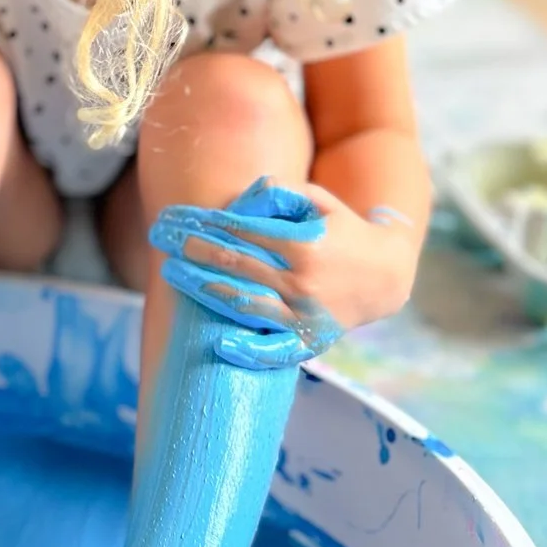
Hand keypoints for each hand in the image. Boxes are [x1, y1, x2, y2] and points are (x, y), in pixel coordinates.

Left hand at [150, 179, 421, 368]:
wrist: (386, 276)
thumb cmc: (342, 231)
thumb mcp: (319, 202)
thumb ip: (281, 196)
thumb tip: (244, 198)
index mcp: (305, 245)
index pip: (242, 232)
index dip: (205, 222)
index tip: (176, 216)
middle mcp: (303, 282)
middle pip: (235, 264)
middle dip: (192, 248)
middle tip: (160, 236)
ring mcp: (305, 315)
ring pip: (244, 303)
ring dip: (202, 288)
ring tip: (170, 273)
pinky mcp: (310, 341)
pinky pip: (276, 351)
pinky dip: (249, 351)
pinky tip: (220, 344)